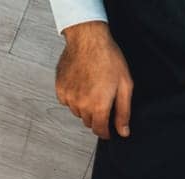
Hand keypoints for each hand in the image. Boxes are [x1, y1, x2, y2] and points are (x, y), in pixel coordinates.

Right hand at [56, 21, 133, 138]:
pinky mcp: (59, 87)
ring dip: (85, 107)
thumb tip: (123, 132)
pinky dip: (73, 97)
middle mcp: (81, 104)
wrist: (88, 39)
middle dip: (97, 117)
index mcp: (98, 106)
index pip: (99, 131)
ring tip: (93, 89)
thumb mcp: (125, 86)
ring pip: (77, 112)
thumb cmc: (109, 59)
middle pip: (88, 122)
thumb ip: (123, 113)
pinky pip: (66, 101)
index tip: (108, 131)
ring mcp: (68, 96)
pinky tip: (81, 85)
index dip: (105, 132)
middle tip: (104, 100)